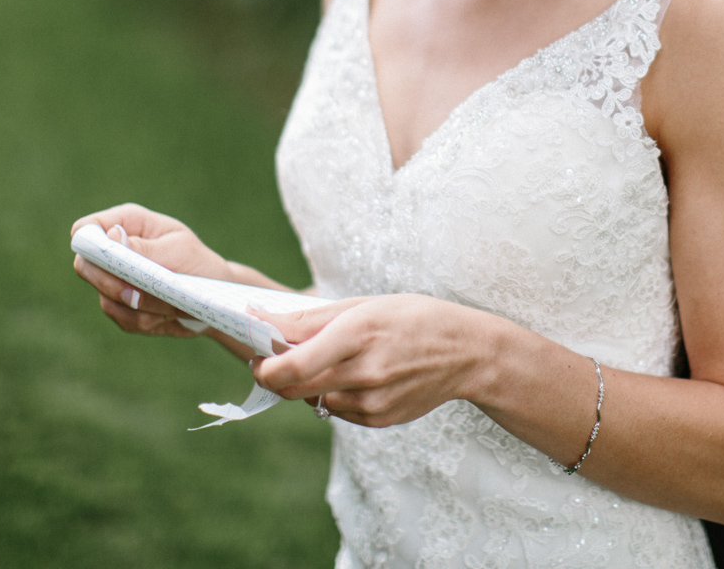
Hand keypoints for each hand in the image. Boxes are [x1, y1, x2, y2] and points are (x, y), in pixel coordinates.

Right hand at [70, 203, 229, 337]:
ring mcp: (115, 280)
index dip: (89, 244)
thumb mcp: (178, 250)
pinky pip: (123, 319)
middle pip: (86, 267)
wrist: (215, 297)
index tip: (108, 259)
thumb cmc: (199, 263)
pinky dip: (148, 320)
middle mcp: (115, 251)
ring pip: (107, 299)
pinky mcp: (122, 307)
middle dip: (112, 285)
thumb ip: (144, 247)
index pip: (88, 228)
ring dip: (143, 306)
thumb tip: (111, 237)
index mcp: (128, 224)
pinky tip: (170, 314)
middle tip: (138, 294)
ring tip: (174, 304)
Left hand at [248, 294, 499, 426]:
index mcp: (359, 333)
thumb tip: (262, 321)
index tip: (256, 355)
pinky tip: (358, 376)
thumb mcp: (365, 304)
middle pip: (294, 388)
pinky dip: (336, 394)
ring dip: (308, 384)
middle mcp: (365, 372)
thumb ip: (311, 318)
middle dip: (274, 376)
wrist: (467, 354)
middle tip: (272, 360)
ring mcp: (373, 401)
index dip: (264, 365)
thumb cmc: (414, 318)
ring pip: (314, 400)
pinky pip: (338, 410)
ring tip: (330, 361)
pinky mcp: (379, 419)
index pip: (293, 364)